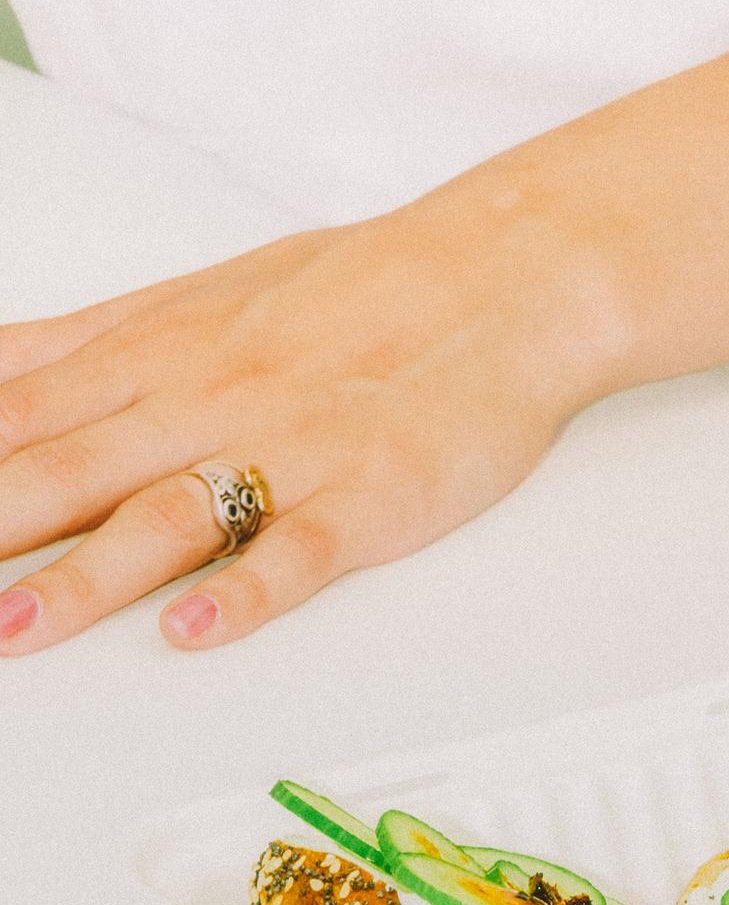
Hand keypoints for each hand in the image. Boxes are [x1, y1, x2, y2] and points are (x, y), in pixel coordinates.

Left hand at [0, 188, 610, 652]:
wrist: (503, 275)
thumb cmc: (363, 284)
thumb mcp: (205, 292)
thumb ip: (91, 342)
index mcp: (162, 351)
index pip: (17, 413)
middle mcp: (209, 400)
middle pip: (67, 473)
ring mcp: (293, 449)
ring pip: (170, 516)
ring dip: (84, 577)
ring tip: (12, 627)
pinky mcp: (372, 493)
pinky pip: (303, 548)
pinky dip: (248, 592)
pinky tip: (196, 629)